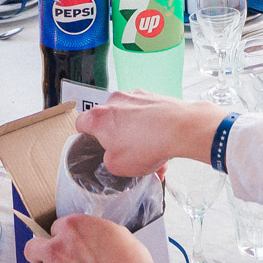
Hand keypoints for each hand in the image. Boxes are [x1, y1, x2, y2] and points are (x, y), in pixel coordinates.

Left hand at [24, 214, 163, 262]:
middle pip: (32, 247)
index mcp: (74, 227)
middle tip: (53, 259)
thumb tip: (96, 240)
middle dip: (40, 253)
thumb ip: (98, 234)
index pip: (55, 227)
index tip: (70, 243)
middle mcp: (58, 247)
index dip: (63, 236)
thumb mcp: (119, 236)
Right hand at [76, 90, 224, 177]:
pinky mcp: (155, 96)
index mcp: (99, 117)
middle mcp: (115, 101)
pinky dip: (153, 129)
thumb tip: (113, 155)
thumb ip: (108, 160)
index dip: (85, 136)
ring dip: (139, 137)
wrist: (181, 129)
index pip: (81, 123)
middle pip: (109, 121)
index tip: (93, 144)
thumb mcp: (116, 167)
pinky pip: (148, 115)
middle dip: (118, 139)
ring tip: (153, 157)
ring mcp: (136, 96)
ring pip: (131, 119)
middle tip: (128, 155)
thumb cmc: (147, 145)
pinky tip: (164, 147)